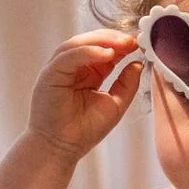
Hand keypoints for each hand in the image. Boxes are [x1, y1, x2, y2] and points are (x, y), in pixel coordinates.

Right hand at [27, 30, 141, 158]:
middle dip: (113, 39)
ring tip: (122, 43)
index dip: (120, 45)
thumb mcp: (115, 104)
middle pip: (90, 42)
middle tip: (132, 40)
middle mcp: (71, 68)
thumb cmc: (84, 131)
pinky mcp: (50, 75)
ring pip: (77, 44)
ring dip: (101, 40)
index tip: (138, 44)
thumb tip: (138, 62)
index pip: (102, 50)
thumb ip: (127, 83)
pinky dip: (88, 51)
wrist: (61, 150)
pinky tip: (107, 53)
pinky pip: (68, 56)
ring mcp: (58, 70)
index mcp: (85, 73)